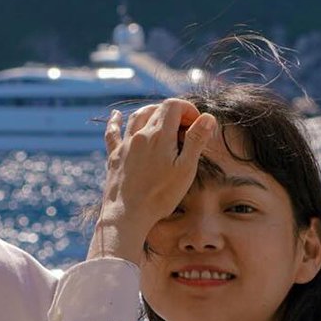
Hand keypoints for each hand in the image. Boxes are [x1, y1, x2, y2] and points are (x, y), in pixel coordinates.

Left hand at [88, 99, 216, 264]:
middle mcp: (140, 135)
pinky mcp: (114, 156)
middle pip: (157, 109)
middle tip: (185, 129)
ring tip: (162, 119)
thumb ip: (196, 140)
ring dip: (152, 112)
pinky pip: (113, 132)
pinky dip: (116, 121)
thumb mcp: (186, 169)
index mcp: (159, 135)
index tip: (196, 124)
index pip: (174, 105)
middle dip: (174, 113)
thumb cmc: (160, 195)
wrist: (127, 214)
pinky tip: (116, 115)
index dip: (188, 109)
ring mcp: (126, 145)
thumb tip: (207, 117)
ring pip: (137, 116)